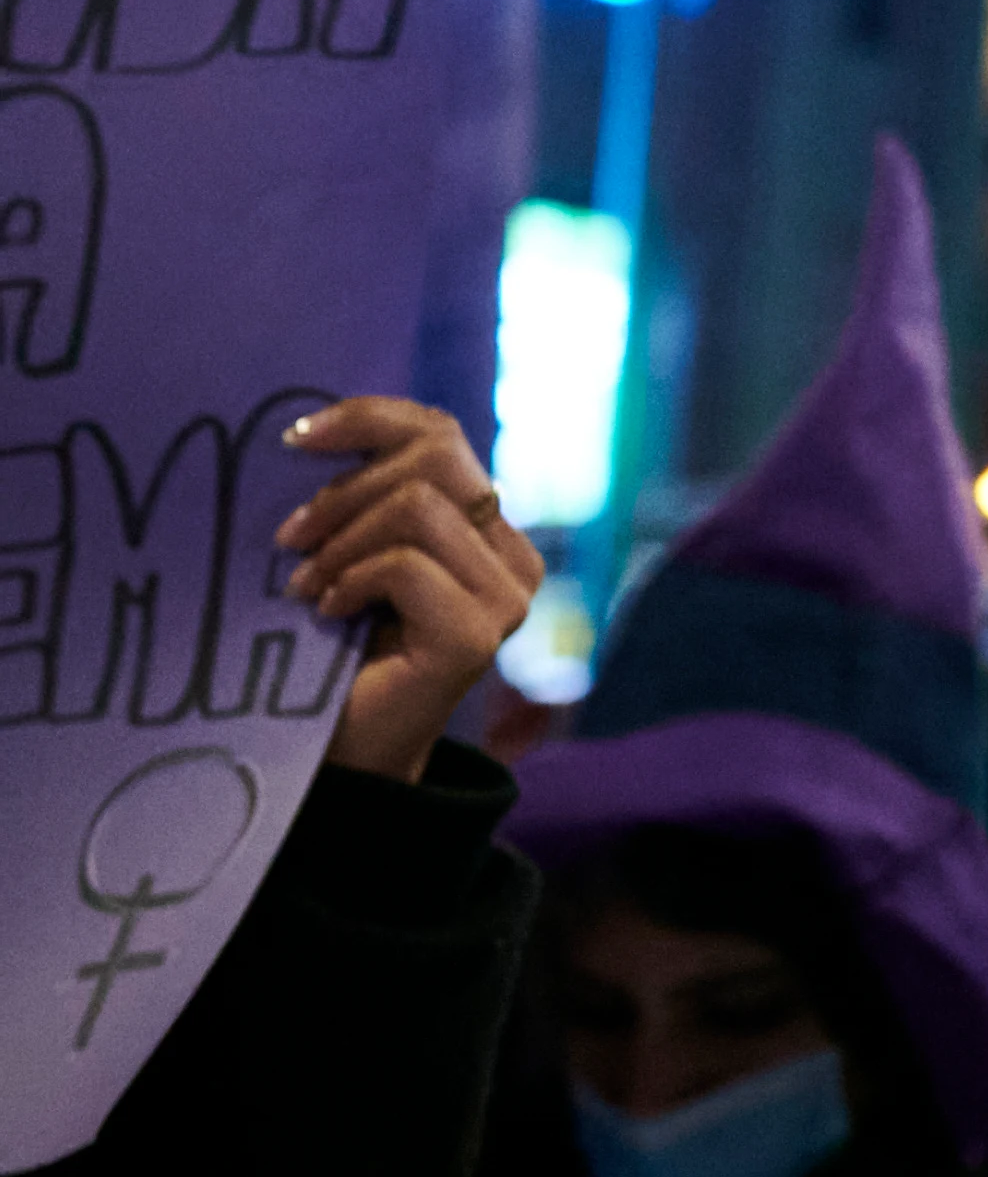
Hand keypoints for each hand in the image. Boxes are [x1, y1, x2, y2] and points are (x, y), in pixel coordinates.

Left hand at [275, 398, 541, 782]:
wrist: (341, 758)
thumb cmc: (331, 656)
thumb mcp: (347, 556)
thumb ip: (363, 500)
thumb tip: (313, 431)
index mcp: (486, 529)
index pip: (440, 433)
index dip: (368, 418)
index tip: (294, 438)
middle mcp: (512, 557)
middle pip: (433, 457)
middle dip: (343, 490)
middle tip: (287, 539)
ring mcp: (505, 597)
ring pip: (418, 506)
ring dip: (340, 542)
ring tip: (305, 586)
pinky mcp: (478, 635)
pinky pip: (405, 565)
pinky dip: (350, 580)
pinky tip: (327, 611)